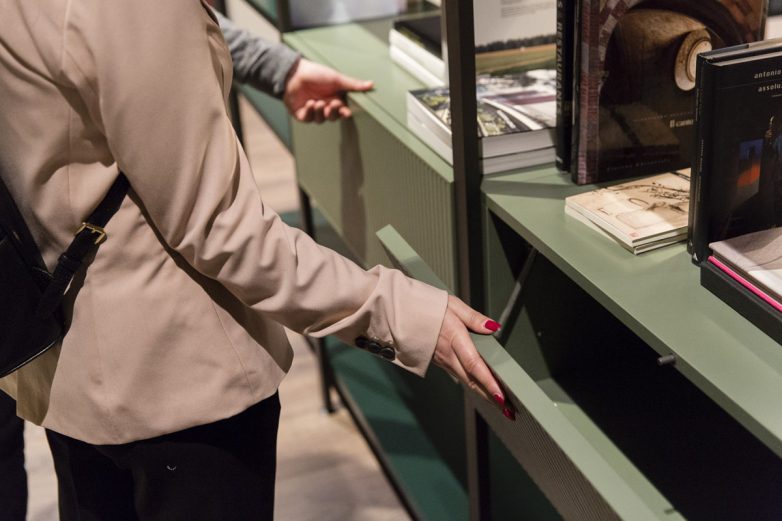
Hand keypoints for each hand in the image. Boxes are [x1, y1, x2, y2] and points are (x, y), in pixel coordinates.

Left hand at [283, 59, 373, 122]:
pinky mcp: (301, 114)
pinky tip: (309, 103)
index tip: (346, 112)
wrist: (294, 72)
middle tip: (332, 103)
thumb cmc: (315, 73)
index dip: (345, 113)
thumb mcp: (337, 78)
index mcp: (334, 98)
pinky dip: (310, 112)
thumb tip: (371, 84)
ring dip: (320, 112)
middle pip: (333, 118)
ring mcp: (313, 110)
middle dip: (333, 112)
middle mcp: (325, 106)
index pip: (343, 111)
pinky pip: (308, 119)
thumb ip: (353, 84)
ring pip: (321, 120)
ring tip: (317, 102)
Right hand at [433, 296, 515, 419]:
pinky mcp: (441, 363)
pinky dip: (474, 386)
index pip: (474, 365)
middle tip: (509, 410)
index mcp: (454, 338)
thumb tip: (492, 327)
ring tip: (502, 406)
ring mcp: (443, 361)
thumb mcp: (452, 305)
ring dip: (484, 395)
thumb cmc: (425, 308)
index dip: (488, 382)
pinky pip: (460, 377)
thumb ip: (474, 318)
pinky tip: (484, 390)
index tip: (501, 396)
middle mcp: (448, 354)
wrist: (401, 315)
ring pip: (467, 382)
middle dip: (491, 397)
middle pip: (473, 381)